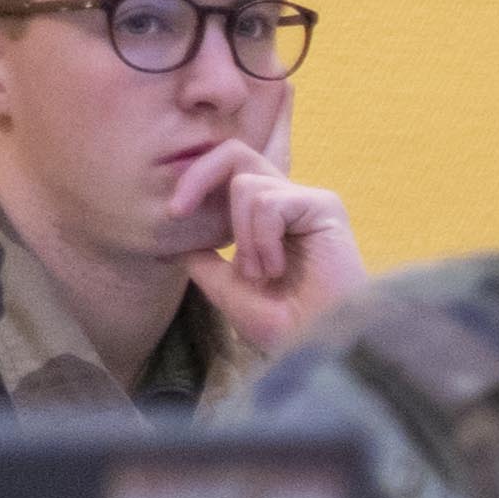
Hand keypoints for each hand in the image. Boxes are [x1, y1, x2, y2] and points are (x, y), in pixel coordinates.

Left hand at [166, 116, 363, 352]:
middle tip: (178, 211)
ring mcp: (308, 202)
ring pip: (245, 185)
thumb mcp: (226, 288)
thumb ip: (202, 256)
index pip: (226, 172)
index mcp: (268, 219)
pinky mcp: (324, 206)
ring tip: (263, 273)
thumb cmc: (283, 326)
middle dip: (197, 177)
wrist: (318, 346)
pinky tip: (277, 268)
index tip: (174, 214)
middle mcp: (289, 203)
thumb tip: (181, 224)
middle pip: (234, 152)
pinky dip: (262, 240)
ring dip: (243, 236)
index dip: (195, 182)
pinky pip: (268, 203)